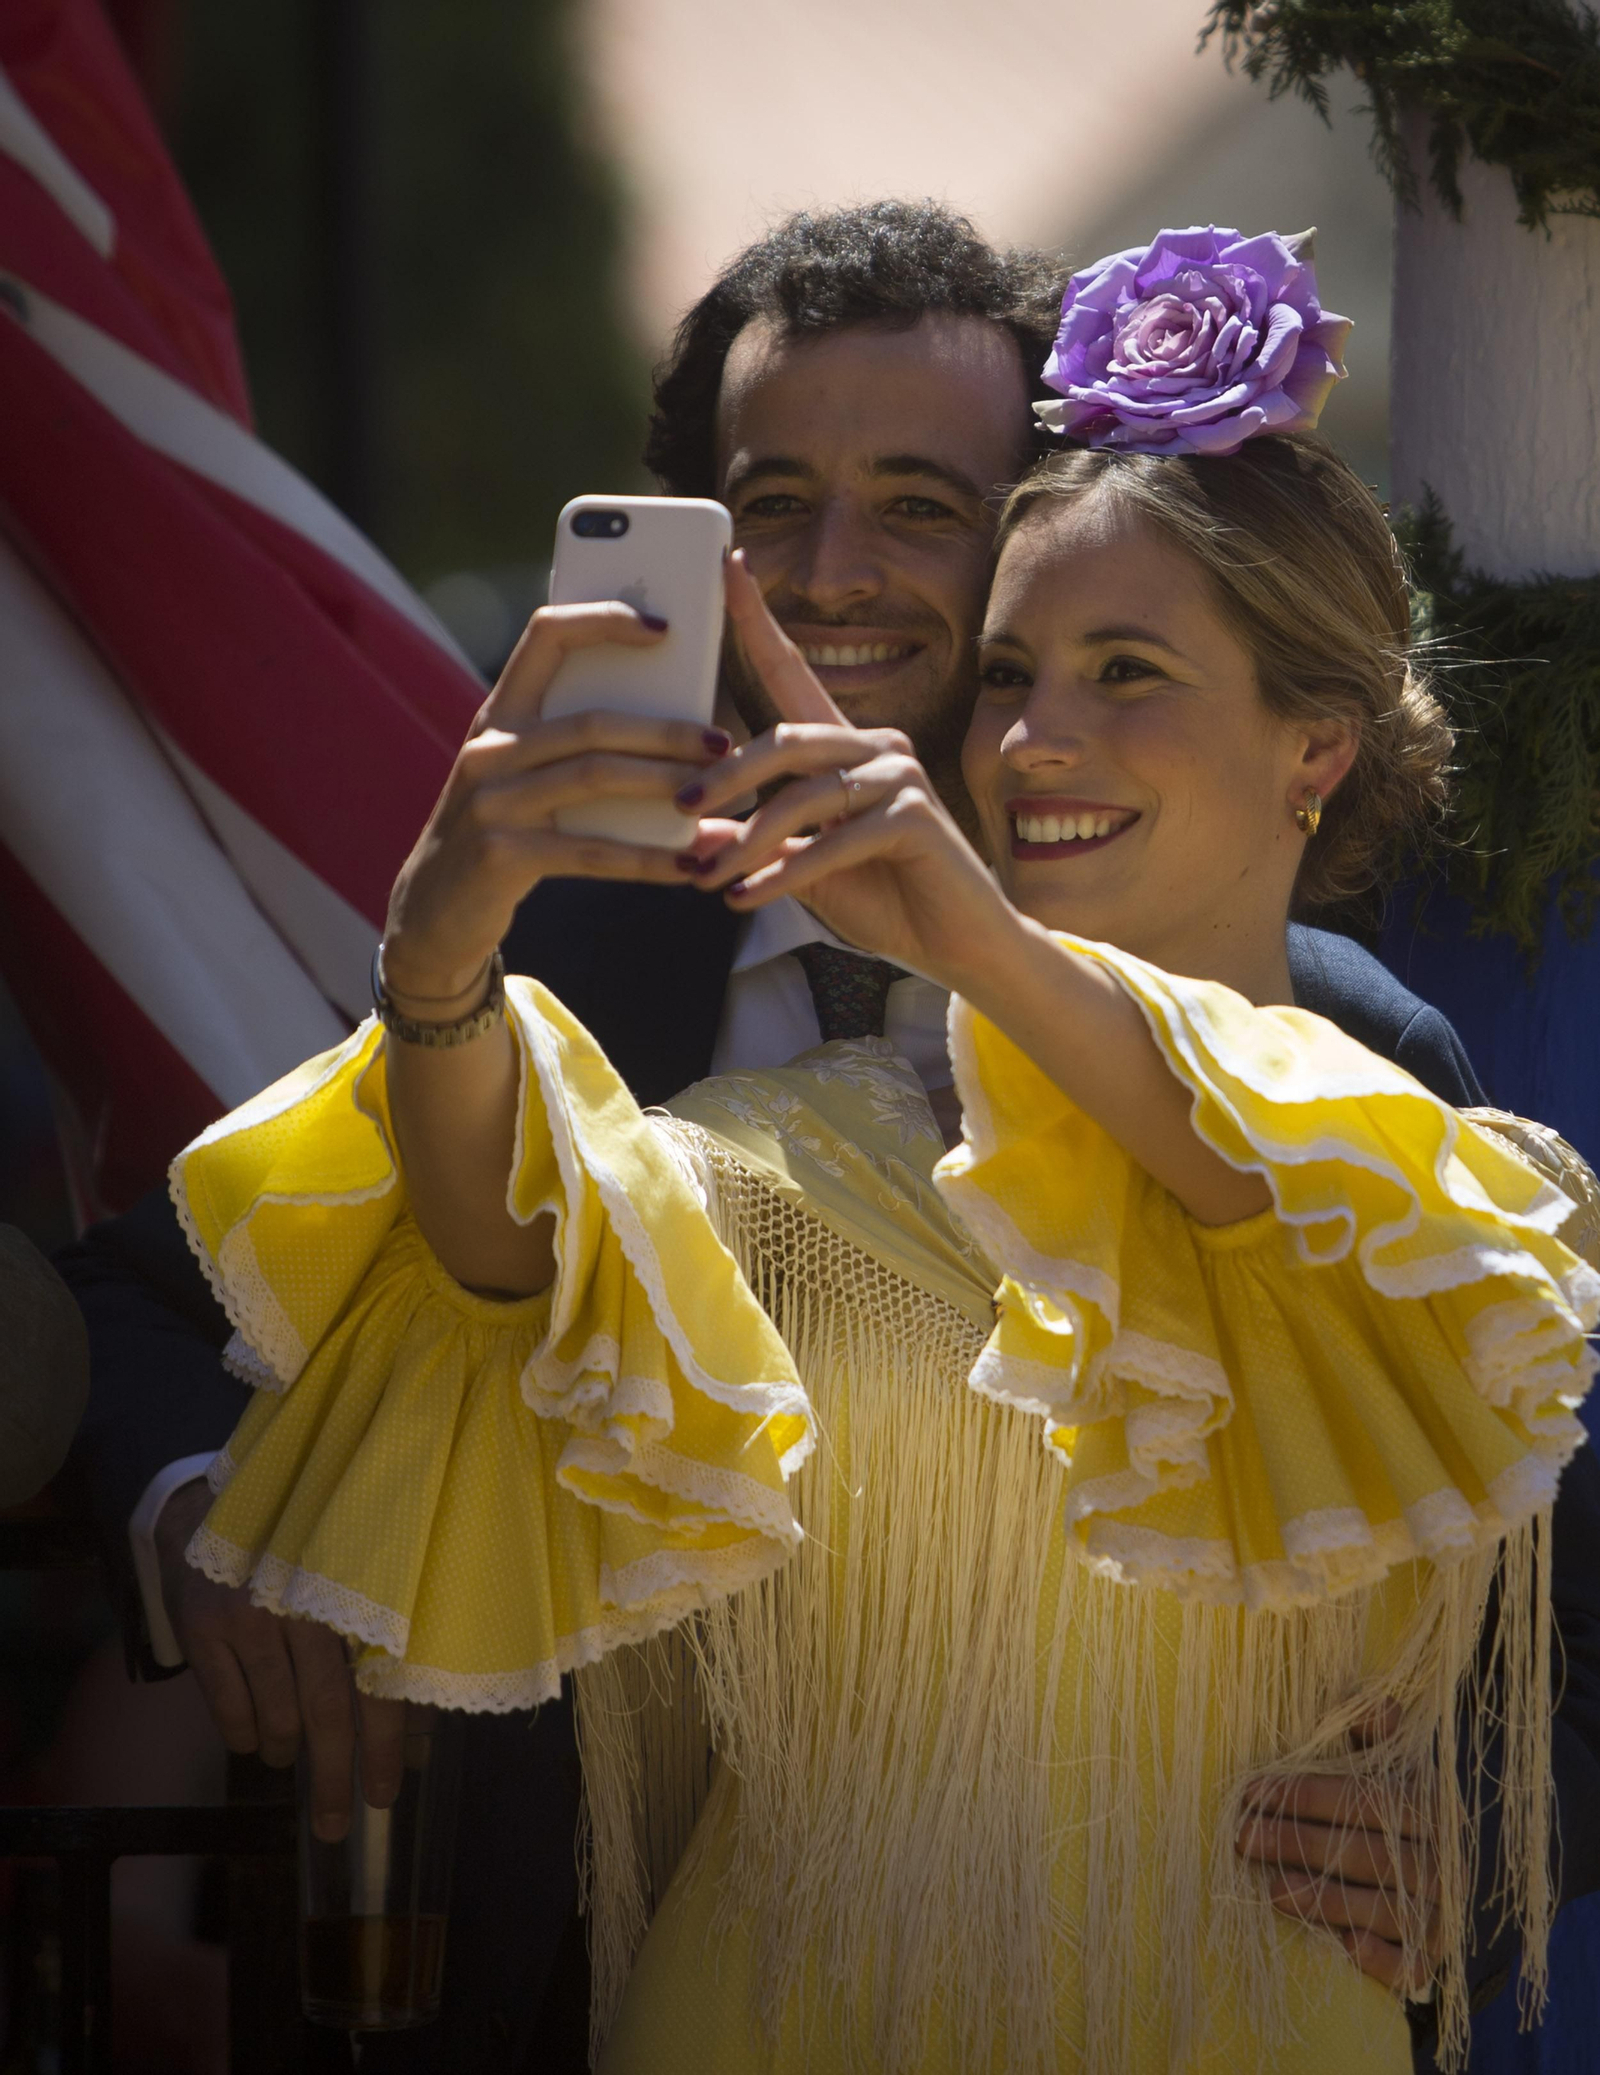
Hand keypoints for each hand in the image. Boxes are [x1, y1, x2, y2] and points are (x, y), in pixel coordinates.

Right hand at [155, 1479, 404, 1841]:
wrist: (220, 1511)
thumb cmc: (308, 1558)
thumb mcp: (354, 1588)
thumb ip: (385, 1655)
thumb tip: (419, 1740)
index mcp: (357, 1590)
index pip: (379, 1682)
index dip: (386, 1746)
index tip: (384, 1798)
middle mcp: (305, 1600)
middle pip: (326, 1711)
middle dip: (334, 1776)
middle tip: (335, 1824)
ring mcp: (250, 1612)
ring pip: (277, 1716)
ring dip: (288, 1749)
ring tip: (291, 1754)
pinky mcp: (204, 1626)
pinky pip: (228, 1709)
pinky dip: (245, 1735)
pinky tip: (255, 1736)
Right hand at [384, 602, 734, 1001]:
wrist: (434, 912)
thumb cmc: (500, 833)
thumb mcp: (517, 777)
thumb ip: (568, 745)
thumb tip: (674, 723)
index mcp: (498, 715)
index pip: (545, 636)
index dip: (604, 621)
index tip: (665, 628)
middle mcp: (489, 749)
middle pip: (592, 722)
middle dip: (667, 731)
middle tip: (723, 743)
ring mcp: (490, 801)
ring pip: (595, 778)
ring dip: (666, 785)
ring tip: (718, 796)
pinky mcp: (501, 855)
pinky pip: (591, 853)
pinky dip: (647, 859)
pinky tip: (688, 865)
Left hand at [680, 554, 1023, 992]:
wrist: (957, 945)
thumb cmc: (883, 899)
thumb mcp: (801, 866)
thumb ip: (756, 842)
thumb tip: (693, 834)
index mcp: (845, 746)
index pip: (792, 671)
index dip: (757, 618)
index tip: (726, 563)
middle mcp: (876, 746)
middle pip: (784, 739)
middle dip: (725, 777)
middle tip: (679, 809)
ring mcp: (900, 776)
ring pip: (804, 795)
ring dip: (749, 841)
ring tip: (710, 879)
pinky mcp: (916, 816)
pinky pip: (833, 840)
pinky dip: (785, 873)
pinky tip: (749, 899)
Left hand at [1235, 1703, 1439, 1994]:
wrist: (1424, 1881)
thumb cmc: (1383, 1809)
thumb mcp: (1383, 1765)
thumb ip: (1373, 1733)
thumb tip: (1362, 1702)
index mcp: (1429, 1805)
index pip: (1371, 1797)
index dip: (1310, 1793)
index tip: (1253, 1790)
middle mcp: (1442, 1860)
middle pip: (1373, 1853)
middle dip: (1301, 1843)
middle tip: (1244, 1838)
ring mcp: (1439, 1913)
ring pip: (1387, 1908)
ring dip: (1327, 1899)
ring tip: (1272, 1890)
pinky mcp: (1430, 1959)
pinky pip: (1410, 1965)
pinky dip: (1380, 1957)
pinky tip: (1343, 1948)